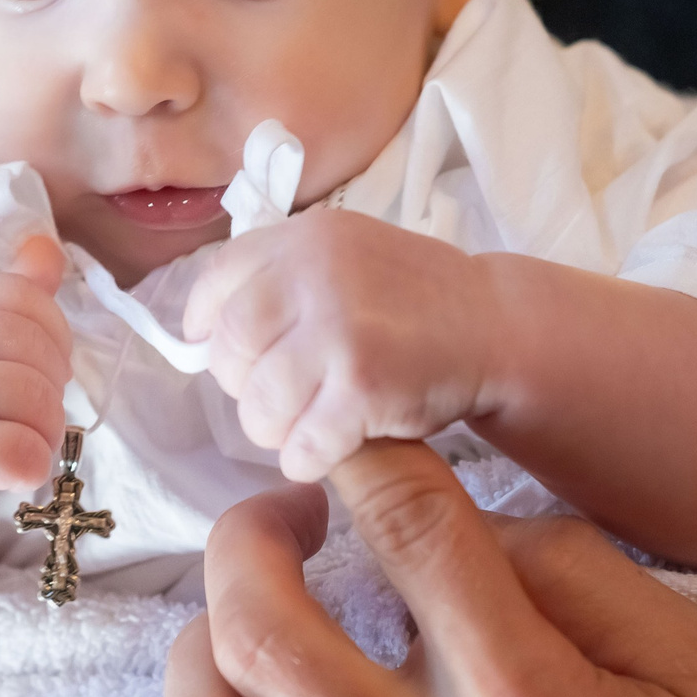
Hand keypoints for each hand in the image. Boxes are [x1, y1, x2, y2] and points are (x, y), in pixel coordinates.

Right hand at [0, 234, 71, 555]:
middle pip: (36, 349)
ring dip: (44, 435)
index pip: (22, 296)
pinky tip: (5, 476)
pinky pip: (21, 451)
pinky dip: (30, 469)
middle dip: (51, 393)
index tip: (39, 373)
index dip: (53, 336)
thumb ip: (7, 302)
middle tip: (26, 423)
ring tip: (15, 449)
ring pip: (36, 400)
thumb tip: (47, 247)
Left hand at [184, 211, 499, 481]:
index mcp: (303, 238)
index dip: (209, 330)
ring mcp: (338, 329)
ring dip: (275, 431)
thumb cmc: (410, 302)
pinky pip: (301, 446)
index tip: (234, 357)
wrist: (497, 326)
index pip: (214, 285)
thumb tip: (199, 338)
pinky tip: (331, 447)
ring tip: (309, 423)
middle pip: (227, 350)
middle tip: (282, 396)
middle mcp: (314, 273)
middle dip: (244, 387)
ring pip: (258, 408)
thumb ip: (278, 281)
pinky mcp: (363, 387)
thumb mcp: (341, 257)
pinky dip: (308, 459)